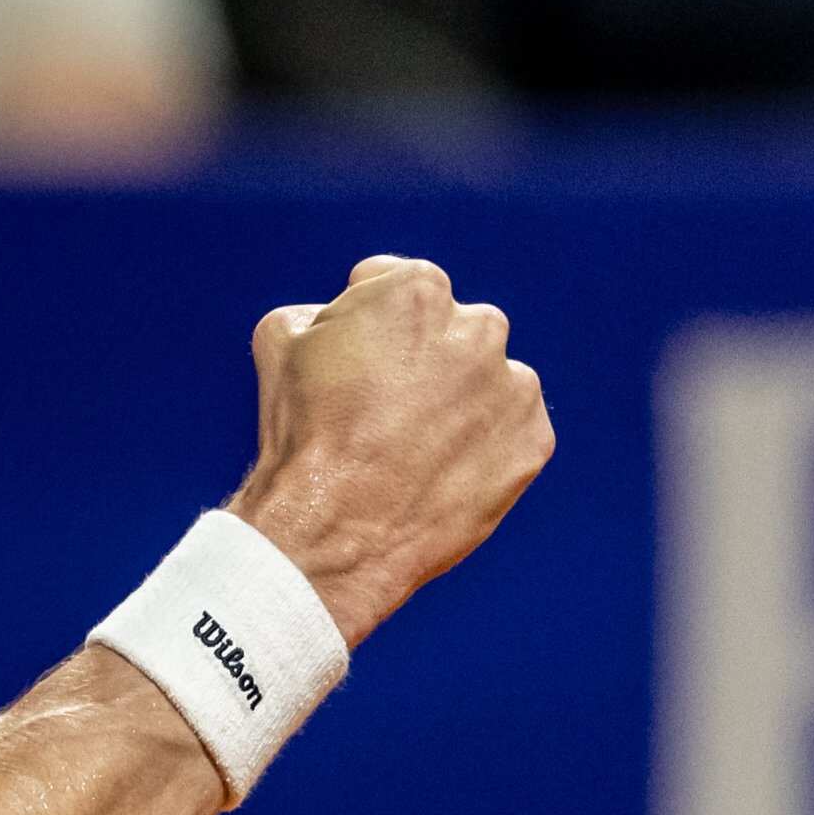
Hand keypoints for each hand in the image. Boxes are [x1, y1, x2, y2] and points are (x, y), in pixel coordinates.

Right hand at [227, 256, 551, 644]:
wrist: (334, 529)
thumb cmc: (303, 434)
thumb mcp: (280, 341)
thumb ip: (320, 310)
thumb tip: (339, 320)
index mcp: (417, 291)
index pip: (398, 285)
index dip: (367, 324)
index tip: (354, 361)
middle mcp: (479, 328)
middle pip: (452, 329)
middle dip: (424, 357)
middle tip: (383, 406)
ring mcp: (513, 387)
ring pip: (486, 379)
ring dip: (458, 399)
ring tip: (411, 446)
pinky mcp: (533, 441)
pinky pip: (510, 431)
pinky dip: (482, 445)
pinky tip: (438, 470)